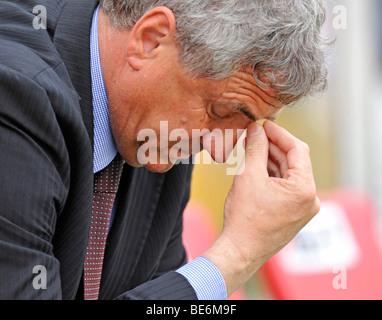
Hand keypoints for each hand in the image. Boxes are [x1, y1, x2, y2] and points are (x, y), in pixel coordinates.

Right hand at [203, 121, 320, 295]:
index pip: (297, 149)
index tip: (264, 125)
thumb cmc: (244, 218)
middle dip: (273, 147)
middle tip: (254, 135)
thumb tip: (256, 129)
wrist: (240, 250)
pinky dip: (273, 176)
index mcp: (305, 189)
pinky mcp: (294, 214)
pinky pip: (286, 187)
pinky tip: (257, 166)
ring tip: (252, 149)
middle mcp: (310, 199)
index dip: (280, 134)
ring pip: (289, 174)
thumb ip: (255, 148)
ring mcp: (303, 208)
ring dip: (271, 160)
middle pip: (294, 162)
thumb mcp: (248, 176)